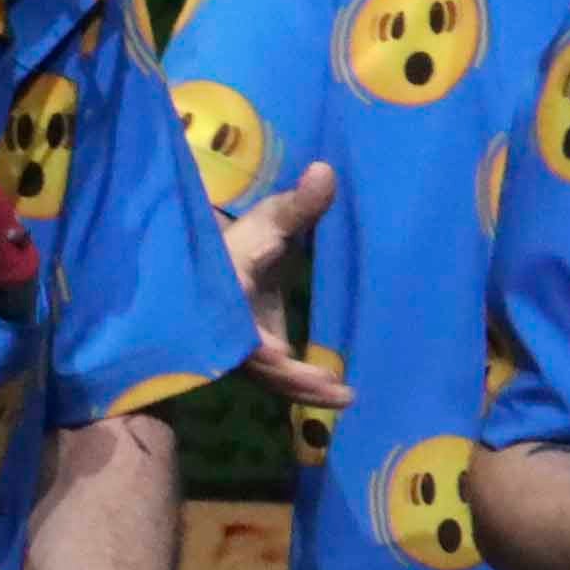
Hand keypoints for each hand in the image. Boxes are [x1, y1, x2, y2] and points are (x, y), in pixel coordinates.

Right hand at [224, 162, 351, 412]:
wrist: (225, 262)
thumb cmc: (244, 239)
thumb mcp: (268, 221)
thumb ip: (298, 205)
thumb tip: (325, 172)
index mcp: (223, 299)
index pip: (236, 328)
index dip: (254, 345)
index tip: (280, 355)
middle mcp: (227, 332)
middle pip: (257, 365)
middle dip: (293, 378)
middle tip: (335, 388)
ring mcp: (239, 350)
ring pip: (269, 378)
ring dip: (303, 389)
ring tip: (345, 396)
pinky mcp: (256, 358)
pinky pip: (277, 377)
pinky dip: (302, 386)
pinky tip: (336, 392)